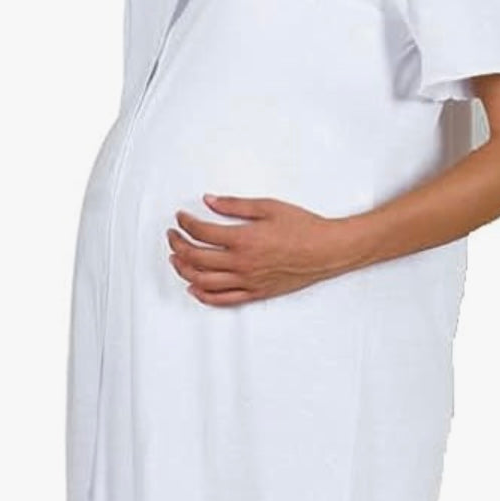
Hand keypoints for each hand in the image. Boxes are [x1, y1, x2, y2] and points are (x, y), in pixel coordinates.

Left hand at [166, 193, 352, 305]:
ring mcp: (248, 281)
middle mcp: (241, 263)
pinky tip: (194, 287)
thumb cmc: (303, 227)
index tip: (181, 217)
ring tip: (177, 259)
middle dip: (178, 245)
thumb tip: (209, 201)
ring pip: (204, 281)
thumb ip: (234, 206)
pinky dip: (204, 295)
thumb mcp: (268, 207)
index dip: (186, 223)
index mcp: (243, 239)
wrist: (327, 250)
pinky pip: (223, 299)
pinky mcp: (256, 293)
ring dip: (184, 270)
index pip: (201, 232)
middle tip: (172, 236)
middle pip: (196, 258)